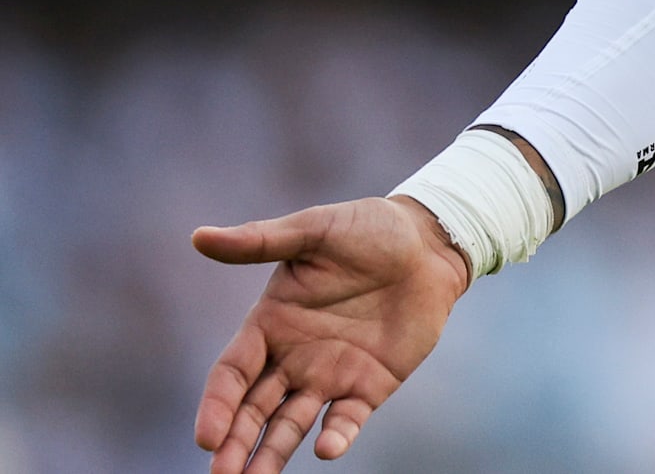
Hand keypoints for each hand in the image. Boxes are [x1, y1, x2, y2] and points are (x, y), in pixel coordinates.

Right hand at [191, 196, 471, 472]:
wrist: (430, 242)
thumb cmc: (368, 229)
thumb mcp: (314, 229)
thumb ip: (260, 240)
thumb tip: (199, 237)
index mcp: (269, 324)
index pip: (231, 373)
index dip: (217, 405)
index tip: (208, 437)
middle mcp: (292, 357)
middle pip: (253, 409)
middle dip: (235, 443)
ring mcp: (330, 374)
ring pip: (290, 424)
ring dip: (272, 454)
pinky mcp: (369, 385)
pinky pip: (347, 419)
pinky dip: (336, 436)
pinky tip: (327, 448)